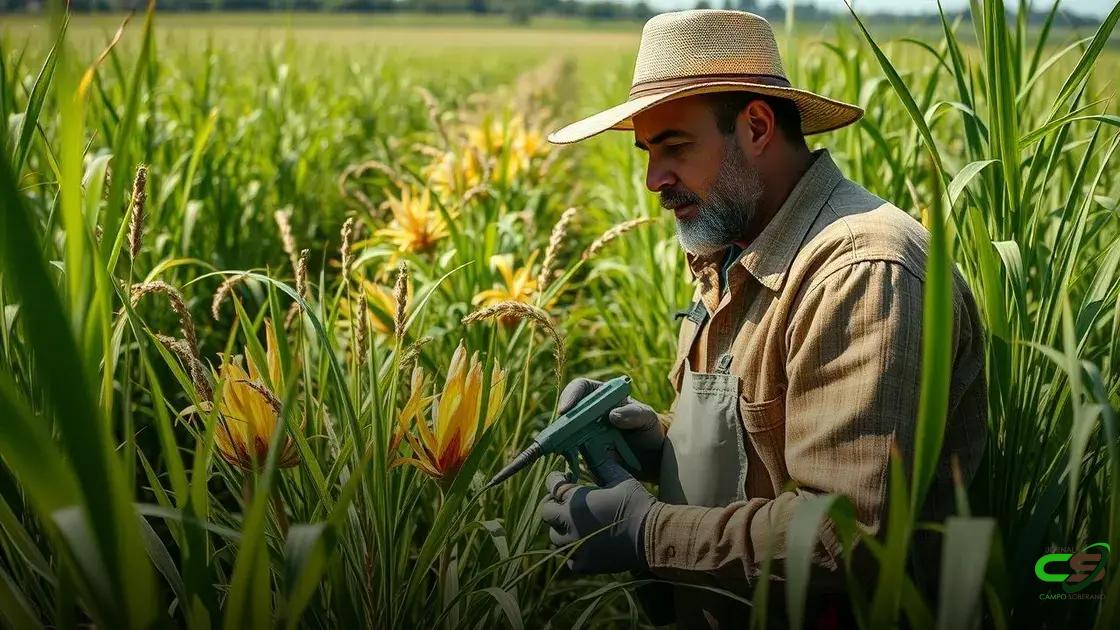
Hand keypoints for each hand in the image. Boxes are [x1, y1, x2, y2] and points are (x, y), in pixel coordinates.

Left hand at [540, 458, 657, 574]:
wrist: (652, 538)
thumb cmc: (637, 504)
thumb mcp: (620, 478)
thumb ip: (600, 465)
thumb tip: (590, 451)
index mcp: (576, 500)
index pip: (551, 485)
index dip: (556, 479)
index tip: (563, 478)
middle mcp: (569, 523)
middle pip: (546, 513)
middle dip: (554, 505)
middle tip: (566, 503)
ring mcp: (574, 546)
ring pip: (555, 536)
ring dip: (563, 529)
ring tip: (578, 524)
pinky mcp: (582, 564)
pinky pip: (568, 557)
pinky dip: (574, 550)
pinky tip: (587, 543)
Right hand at [558, 377, 664, 480]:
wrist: (652, 458)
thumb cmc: (649, 430)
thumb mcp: (647, 418)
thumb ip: (634, 414)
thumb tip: (613, 415)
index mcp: (602, 395)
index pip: (581, 387)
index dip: (570, 395)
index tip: (566, 409)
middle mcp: (589, 413)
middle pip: (568, 412)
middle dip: (561, 422)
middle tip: (559, 433)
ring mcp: (584, 433)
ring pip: (565, 434)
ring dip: (561, 441)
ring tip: (563, 450)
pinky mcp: (585, 453)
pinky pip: (572, 455)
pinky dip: (569, 459)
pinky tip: (572, 466)